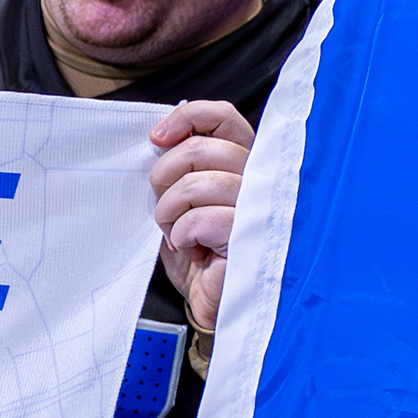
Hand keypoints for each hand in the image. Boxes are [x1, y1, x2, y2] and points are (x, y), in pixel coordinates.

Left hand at [150, 100, 257, 337]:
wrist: (210, 300)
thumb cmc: (200, 251)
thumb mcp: (183, 198)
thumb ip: (183, 166)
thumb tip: (160, 138)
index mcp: (244, 162)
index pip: (223, 117)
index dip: (188, 118)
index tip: (158, 138)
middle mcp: (259, 178)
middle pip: (202, 149)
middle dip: (166, 176)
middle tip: (167, 205)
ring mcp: (260, 206)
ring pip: (197, 184)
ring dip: (171, 212)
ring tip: (179, 232)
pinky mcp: (251, 236)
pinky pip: (201, 219)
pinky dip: (183, 236)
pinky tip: (195, 249)